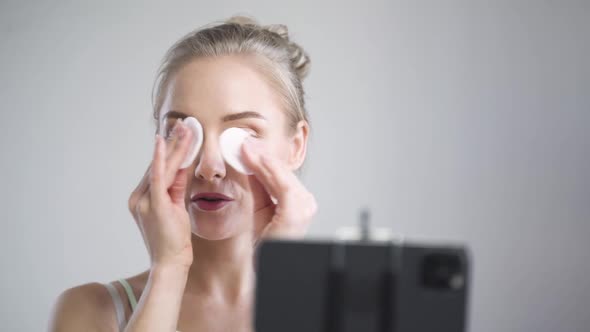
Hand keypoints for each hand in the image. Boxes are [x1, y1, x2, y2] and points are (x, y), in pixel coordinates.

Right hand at [127, 121, 193, 269]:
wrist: (170, 263)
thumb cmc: (174, 239)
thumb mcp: (176, 207)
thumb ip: (177, 186)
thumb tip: (184, 166)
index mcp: (141, 199)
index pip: (157, 169)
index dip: (169, 150)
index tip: (179, 133)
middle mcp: (138, 198)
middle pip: (158, 164)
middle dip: (172, 143)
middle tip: (184, 123)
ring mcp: (144, 201)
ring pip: (161, 167)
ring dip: (174, 146)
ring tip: (185, 128)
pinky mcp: (154, 205)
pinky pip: (158, 177)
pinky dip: (160, 158)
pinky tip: (163, 142)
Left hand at [241, 137, 316, 241]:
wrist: (262, 270)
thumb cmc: (259, 246)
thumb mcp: (257, 210)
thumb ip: (257, 187)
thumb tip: (248, 161)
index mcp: (297, 203)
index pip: (281, 174)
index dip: (264, 158)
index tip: (247, 144)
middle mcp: (305, 206)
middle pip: (284, 173)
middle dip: (263, 156)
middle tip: (244, 140)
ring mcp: (303, 211)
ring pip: (284, 177)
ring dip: (265, 161)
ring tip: (247, 148)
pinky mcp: (296, 216)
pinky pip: (284, 188)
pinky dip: (272, 172)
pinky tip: (258, 161)